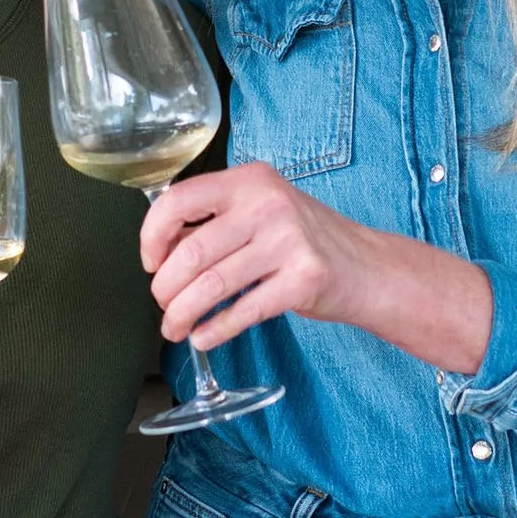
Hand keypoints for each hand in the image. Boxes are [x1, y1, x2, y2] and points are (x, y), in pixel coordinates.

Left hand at [140, 162, 493, 377]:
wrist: (366, 266)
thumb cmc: (302, 240)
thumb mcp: (261, 210)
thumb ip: (215, 220)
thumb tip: (158, 249)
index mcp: (250, 180)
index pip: (179, 200)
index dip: (152, 235)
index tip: (150, 261)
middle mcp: (268, 204)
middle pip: (191, 252)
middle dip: (165, 288)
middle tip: (163, 304)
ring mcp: (289, 241)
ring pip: (211, 285)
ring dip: (182, 314)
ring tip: (175, 328)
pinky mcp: (303, 280)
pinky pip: (243, 311)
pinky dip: (215, 330)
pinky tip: (204, 337)